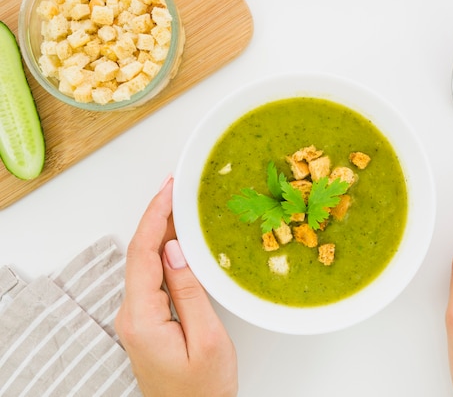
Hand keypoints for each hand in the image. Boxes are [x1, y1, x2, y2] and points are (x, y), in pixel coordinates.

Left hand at [115, 176, 237, 396]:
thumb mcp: (206, 339)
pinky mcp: (148, 320)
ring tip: (182, 205)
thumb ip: (189, 292)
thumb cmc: (203, 390)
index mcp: (142, 318)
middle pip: (140, 252)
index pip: (142, 252)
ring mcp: (138, 318)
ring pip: (145, 262)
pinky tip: (180, 240)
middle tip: (179, 188)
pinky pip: (153, 276)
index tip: (170, 190)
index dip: (155, 215)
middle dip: (157, 215)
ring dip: (161, 231)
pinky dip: (165, 251)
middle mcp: (132, 315)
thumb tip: (176, 249)